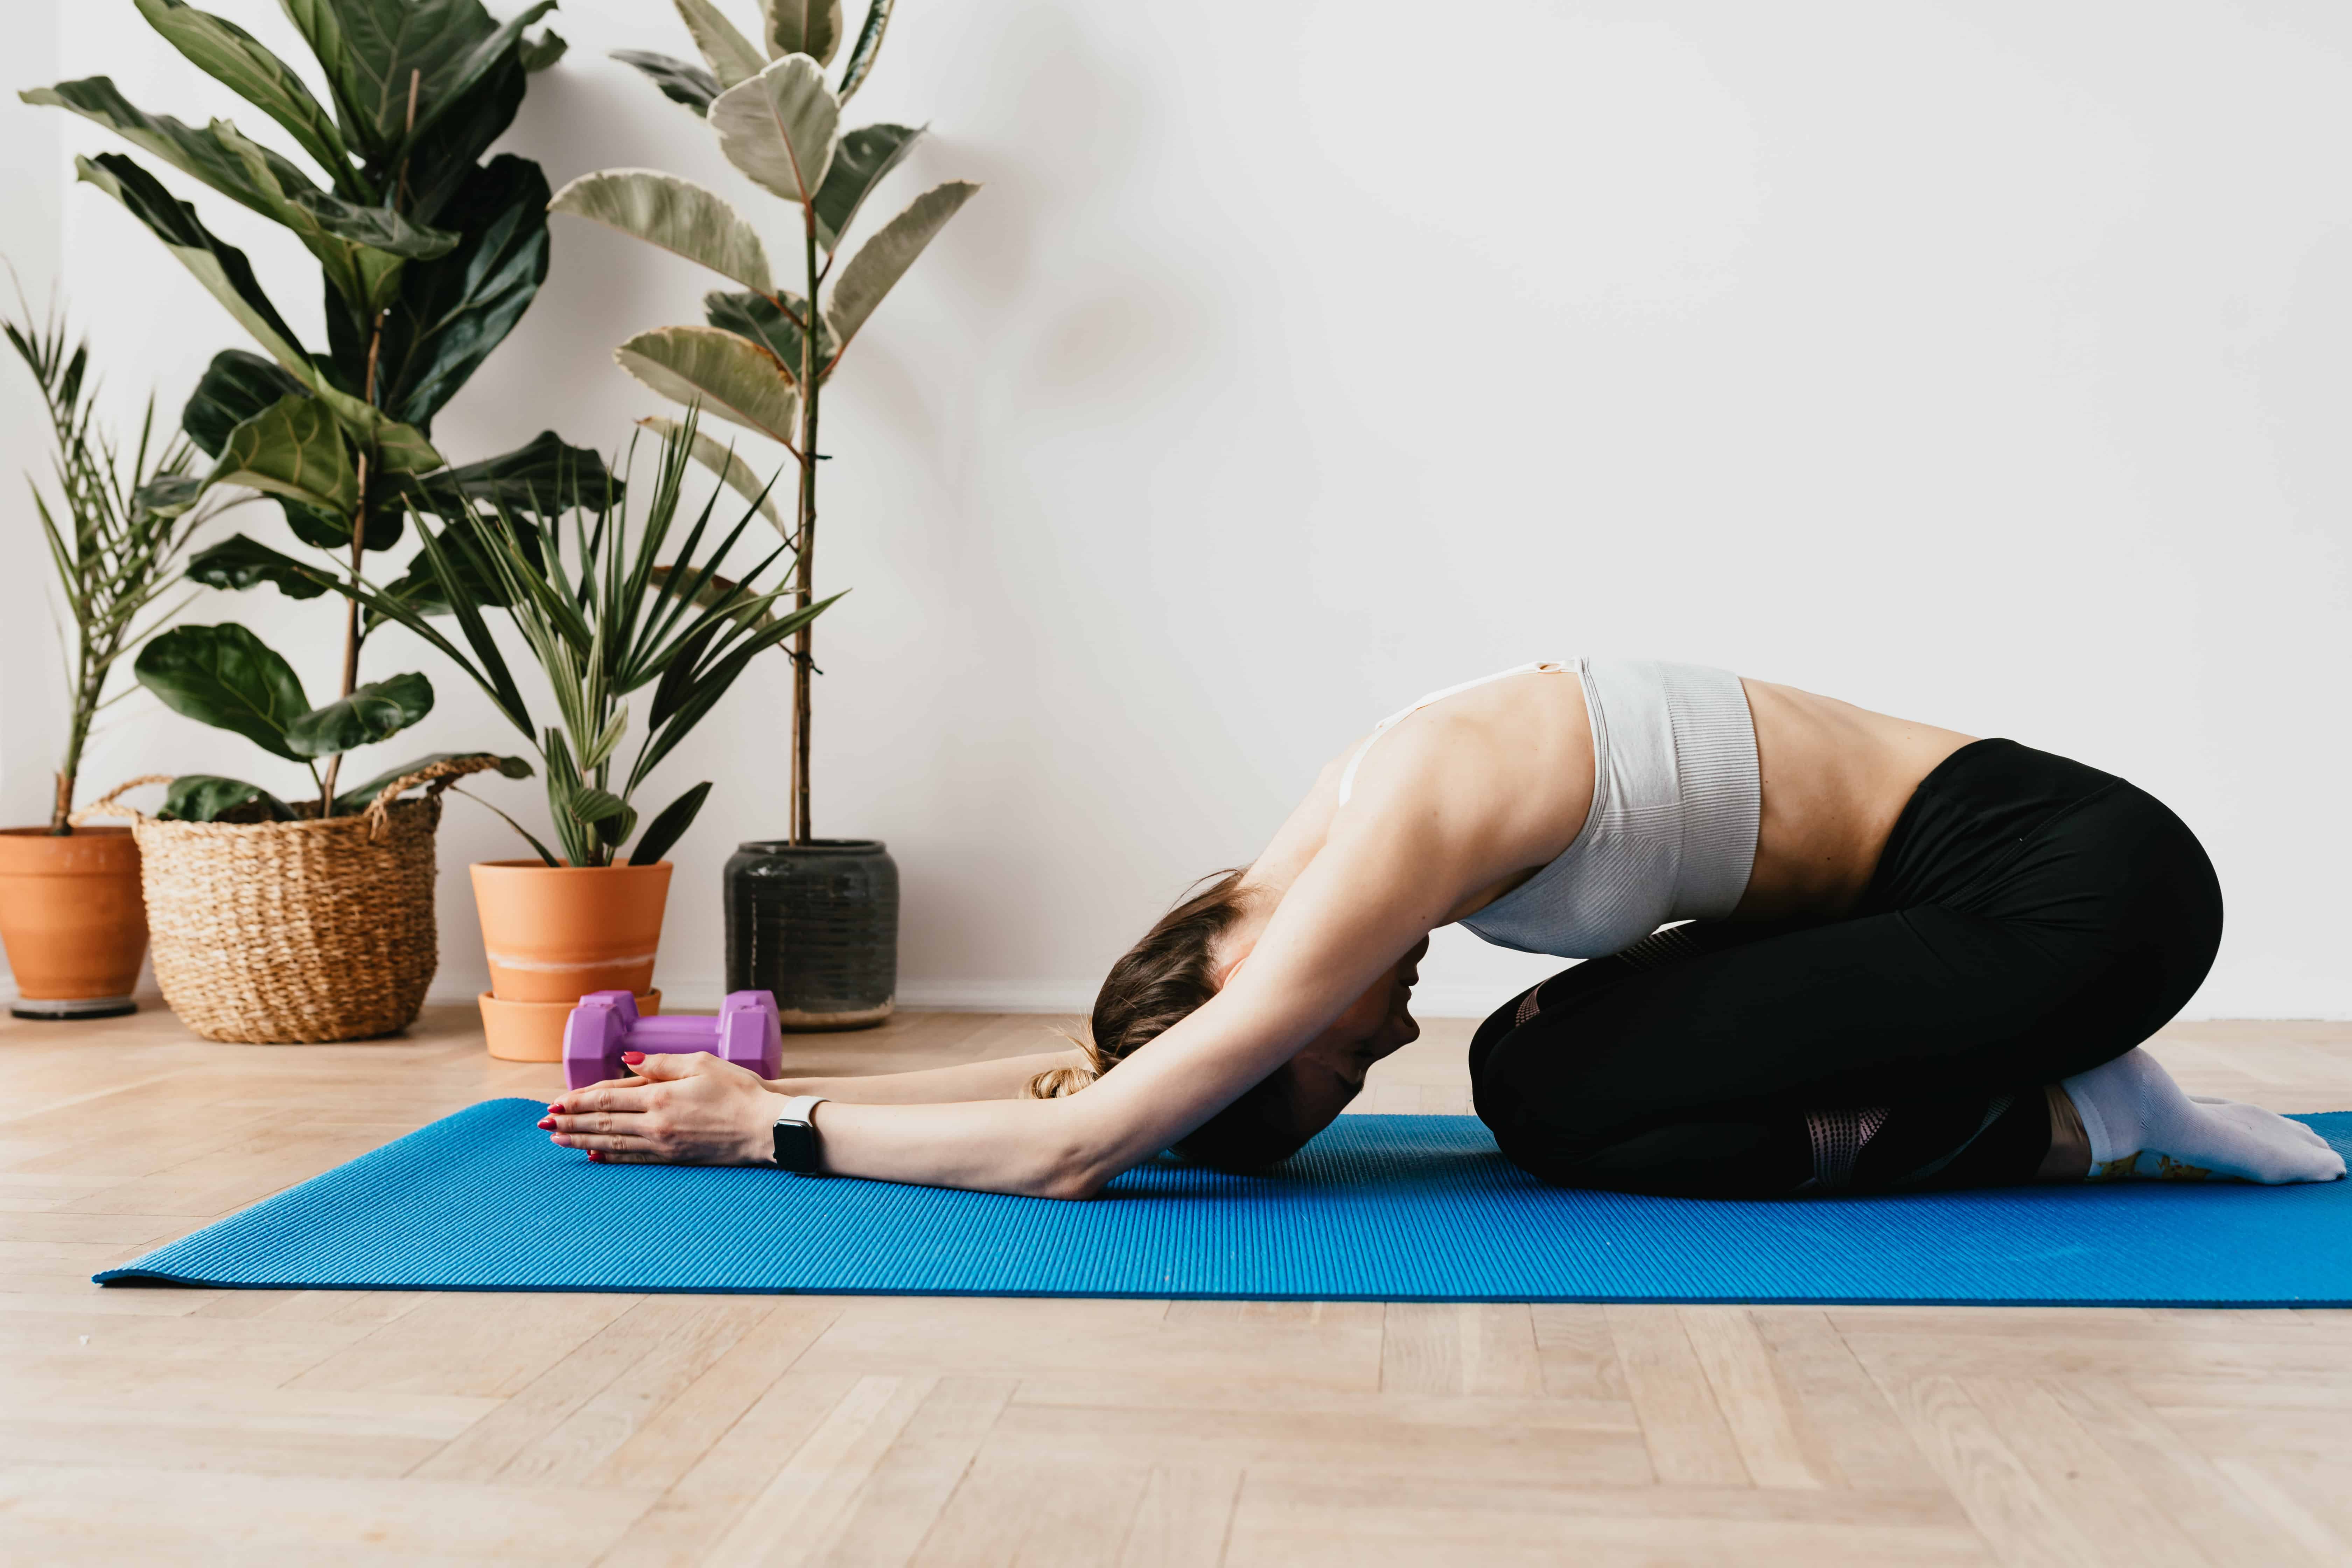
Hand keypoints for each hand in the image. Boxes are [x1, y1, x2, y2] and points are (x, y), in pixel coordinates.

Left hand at [541, 1051, 776, 1164]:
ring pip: (612, 1142)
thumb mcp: (701, 1064)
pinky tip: (594, 1156)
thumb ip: (661, 1063)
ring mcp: (664, 1145)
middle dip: (570, 1121)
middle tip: (544, 1121)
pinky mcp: (675, 1159)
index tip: (556, 1100)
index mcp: (660, 1096)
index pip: (607, 1097)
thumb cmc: (740, 1091)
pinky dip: (610, 1158)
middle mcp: (656, 1123)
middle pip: (603, 1122)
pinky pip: (634, 1159)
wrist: (766, 1128)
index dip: (578, 1099)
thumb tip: (626, 1061)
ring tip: (558, 1137)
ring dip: (582, 1140)